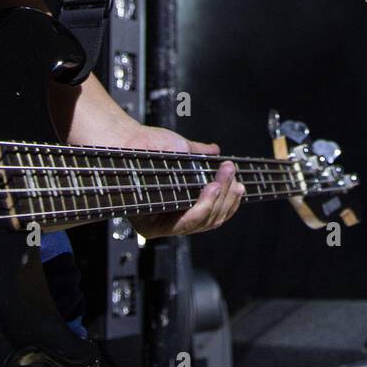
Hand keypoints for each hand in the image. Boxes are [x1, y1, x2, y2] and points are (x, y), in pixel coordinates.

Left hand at [116, 123, 244, 239]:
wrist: (126, 140)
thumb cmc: (148, 144)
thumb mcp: (181, 150)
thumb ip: (199, 155)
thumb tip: (215, 151)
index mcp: (178, 206)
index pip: (211, 215)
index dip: (229, 203)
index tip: (240, 185)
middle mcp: (170, 219)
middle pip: (211, 221)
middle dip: (228, 200)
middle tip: (235, 178)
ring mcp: (161, 224)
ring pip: (201, 223)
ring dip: (219, 200)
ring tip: (224, 180)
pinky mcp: (150, 226)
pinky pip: (184, 224)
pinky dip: (202, 206)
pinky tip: (212, 188)